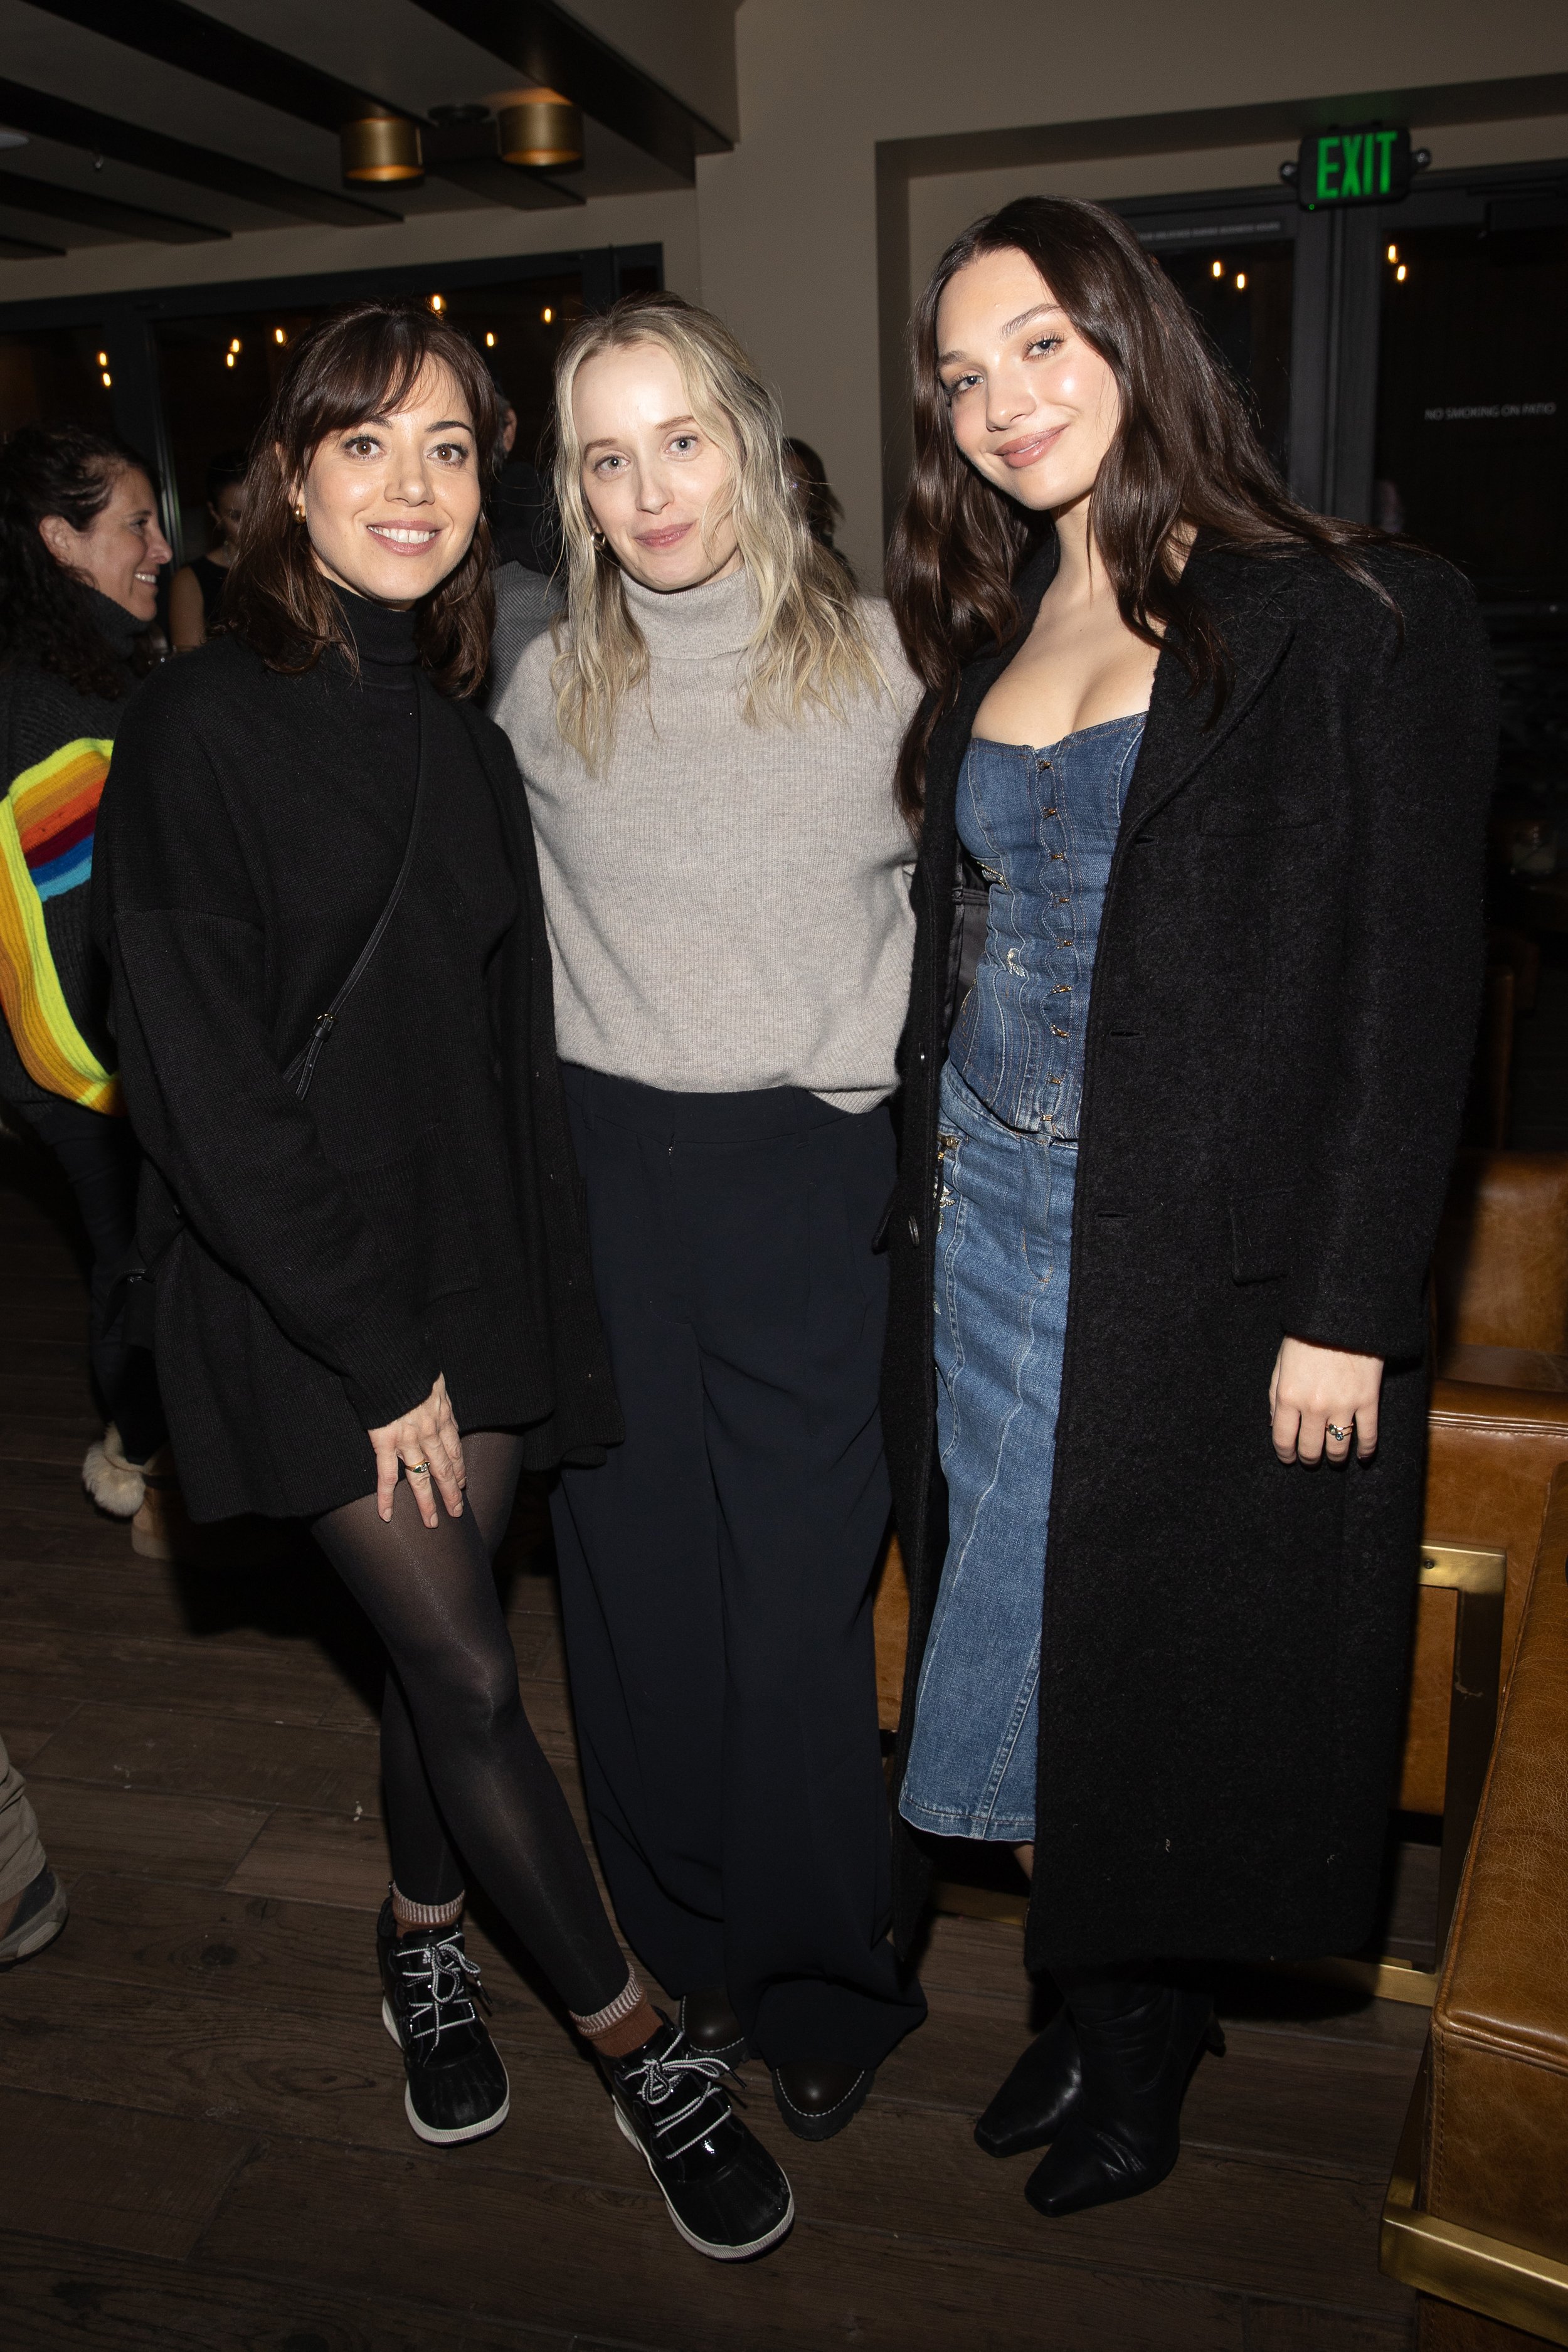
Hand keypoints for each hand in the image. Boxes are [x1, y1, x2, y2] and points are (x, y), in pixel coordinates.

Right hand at [368, 1374, 464, 1525]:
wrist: (391, 1360)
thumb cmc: (411, 1363)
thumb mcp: (433, 1376)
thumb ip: (435, 1391)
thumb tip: (434, 1392)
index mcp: (442, 1414)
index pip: (454, 1448)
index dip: (459, 1468)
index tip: (462, 1482)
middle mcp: (429, 1432)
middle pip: (444, 1468)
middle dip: (451, 1492)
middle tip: (456, 1512)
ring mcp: (408, 1439)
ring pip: (420, 1477)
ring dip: (427, 1502)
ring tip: (432, 1523)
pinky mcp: (384, 1442)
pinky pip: (386, 1475)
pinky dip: (385, 1497)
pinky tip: (386, 1514)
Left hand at [1268, 1337, 1382, 1466]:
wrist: (1342, 1317)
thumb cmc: (1307, 1337)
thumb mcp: (1281, 1364)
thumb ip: (1275, 1396)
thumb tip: (1275, 1425)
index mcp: (1288, 1396)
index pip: (1283, 1438)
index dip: (1285, 1454)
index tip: (1289, 1459)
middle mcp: (1313, 1406)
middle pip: (1311, 1448)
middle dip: (1309, 1459)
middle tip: (1311, 1460)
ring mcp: (1342, 1405)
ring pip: (1338, 1447)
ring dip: (1335, 1458)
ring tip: (1334, 1459)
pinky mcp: (1368, 1401)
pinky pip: (1368, 1435)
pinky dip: (1366, 1450)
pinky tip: (1363, 1456)